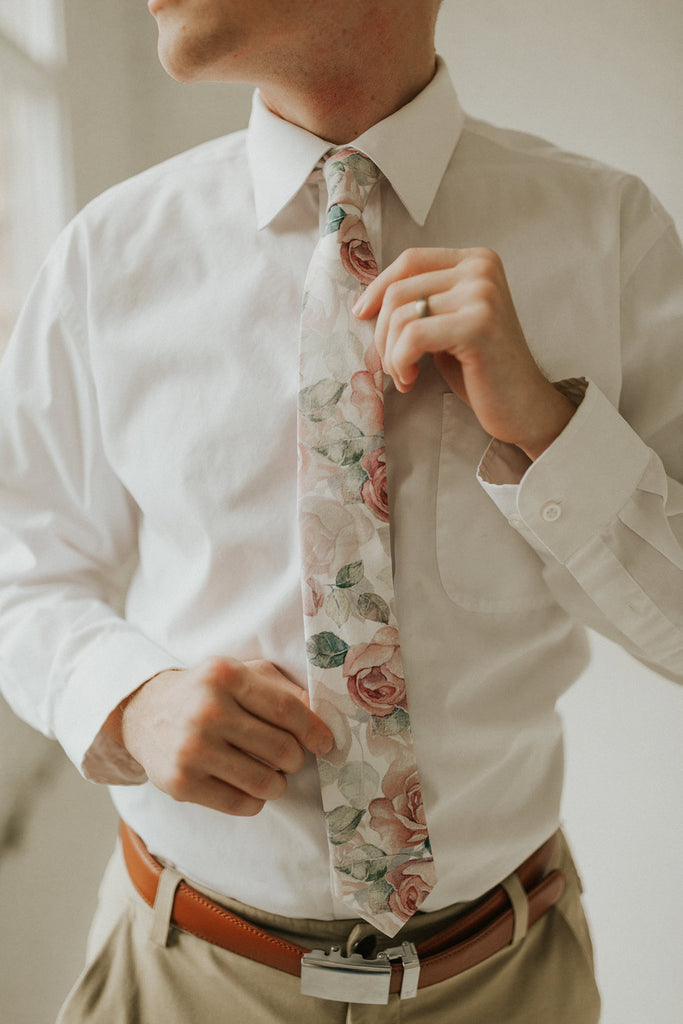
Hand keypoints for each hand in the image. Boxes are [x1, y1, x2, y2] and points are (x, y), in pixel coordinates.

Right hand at [104, 658, 332, 815]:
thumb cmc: (206, 692)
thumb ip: (282, 689)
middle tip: (290, 758)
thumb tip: (324, 715)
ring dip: (278, 783)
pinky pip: (242, 804)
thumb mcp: (241, 674)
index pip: (287, 710)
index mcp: (225, 676)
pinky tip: (247, 786)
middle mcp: (207, 711)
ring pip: (265, 782)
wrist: (144, 711)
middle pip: (281, 749)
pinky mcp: (181, 783)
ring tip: (270, 774)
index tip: (325, 743)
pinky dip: (255, 800)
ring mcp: (192, 749)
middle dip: (296, 759)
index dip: (314, 730)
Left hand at [354, 247, 574, 459]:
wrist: (522, 407)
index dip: (378, 287)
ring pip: (401, 316)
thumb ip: (422, 301)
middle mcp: (482, 269)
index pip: (410, 260)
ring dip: (391, 354)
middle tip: (393, 365)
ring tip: (404, 376)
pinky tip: (411, 380)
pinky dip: (401, 362)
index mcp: (477, 260)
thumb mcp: (448, 323)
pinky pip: (412, 336)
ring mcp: (483, 294)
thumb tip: (367, 300)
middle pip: (400, 289)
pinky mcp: (478, 325)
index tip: (361, 314)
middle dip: (382, 333)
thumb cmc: (480, 370)